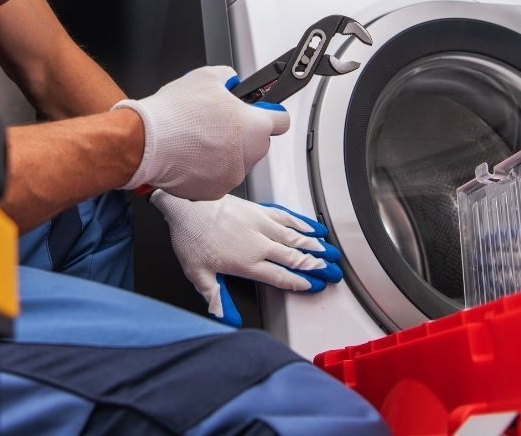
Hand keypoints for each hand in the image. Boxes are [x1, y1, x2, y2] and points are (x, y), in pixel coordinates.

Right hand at [112, 66, 289, 199]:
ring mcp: (232, 176)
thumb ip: (229, 78)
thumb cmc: (175, 113)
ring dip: (226, 152)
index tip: (263, 111)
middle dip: (243, 133)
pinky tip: (191, 155)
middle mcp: (250, 154)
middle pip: (258, 143)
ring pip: (237, 162)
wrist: (146, 142)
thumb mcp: (207, 76)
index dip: (271, 112)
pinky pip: (218, 178)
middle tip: (219, 122)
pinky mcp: (214, 192)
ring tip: (198, 138)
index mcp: (255, 126)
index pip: (282, 120)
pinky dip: (208, 169)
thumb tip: (232, 82)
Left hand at [151, 191, 341, 326]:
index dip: (299, 283)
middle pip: (294, 258)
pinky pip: (286, 216)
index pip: (280, 277)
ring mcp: (261, 224)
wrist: (188, 202)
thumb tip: (223, 317)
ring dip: (314, 246)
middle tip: (332, 271)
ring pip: (295, 237)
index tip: (313, 286)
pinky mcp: (258, 209)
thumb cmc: (191, 235)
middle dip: (316, 267)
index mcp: (247, 263)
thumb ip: (214, 297)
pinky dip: (301, 222)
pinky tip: (311, 226)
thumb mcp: (197, 273)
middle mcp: (259, 244)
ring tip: (330, 252)